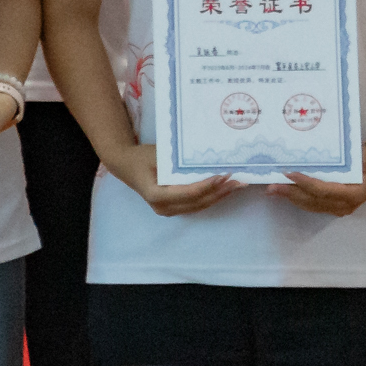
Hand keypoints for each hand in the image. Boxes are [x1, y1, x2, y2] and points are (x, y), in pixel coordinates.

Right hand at [103, 141, 240, 215]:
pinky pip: (196, 205)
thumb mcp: (157, 154)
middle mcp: (163, 208)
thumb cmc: (140, 157)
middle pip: (197, 202)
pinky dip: (211, 197)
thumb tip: (205, 158)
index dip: (207, 186)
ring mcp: (168, 211)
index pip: (187, 193)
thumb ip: (178, 160)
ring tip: (237, 186)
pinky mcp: (174, 208)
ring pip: (199, 206)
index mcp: (156, 195)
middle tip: (238, 181)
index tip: (223, 176)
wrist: (126, 166)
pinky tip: (224, 190)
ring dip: (219, 196)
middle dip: (220, 192)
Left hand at [280, 140, 365, 217]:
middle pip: (312, 200)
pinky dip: (299, 198)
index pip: (323, 190)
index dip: (304, 183)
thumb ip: (346, 157)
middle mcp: (345, 205)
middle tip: (270, 186)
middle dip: (290, 193)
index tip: (288, 174)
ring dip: (291, 197)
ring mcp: (340, 208)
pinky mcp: (335, 206)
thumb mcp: (365, 154)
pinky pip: (314, 204)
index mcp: (353, 193)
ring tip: (272, 189)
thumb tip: (321, 153)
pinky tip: (285, 191)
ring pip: (311, 205)